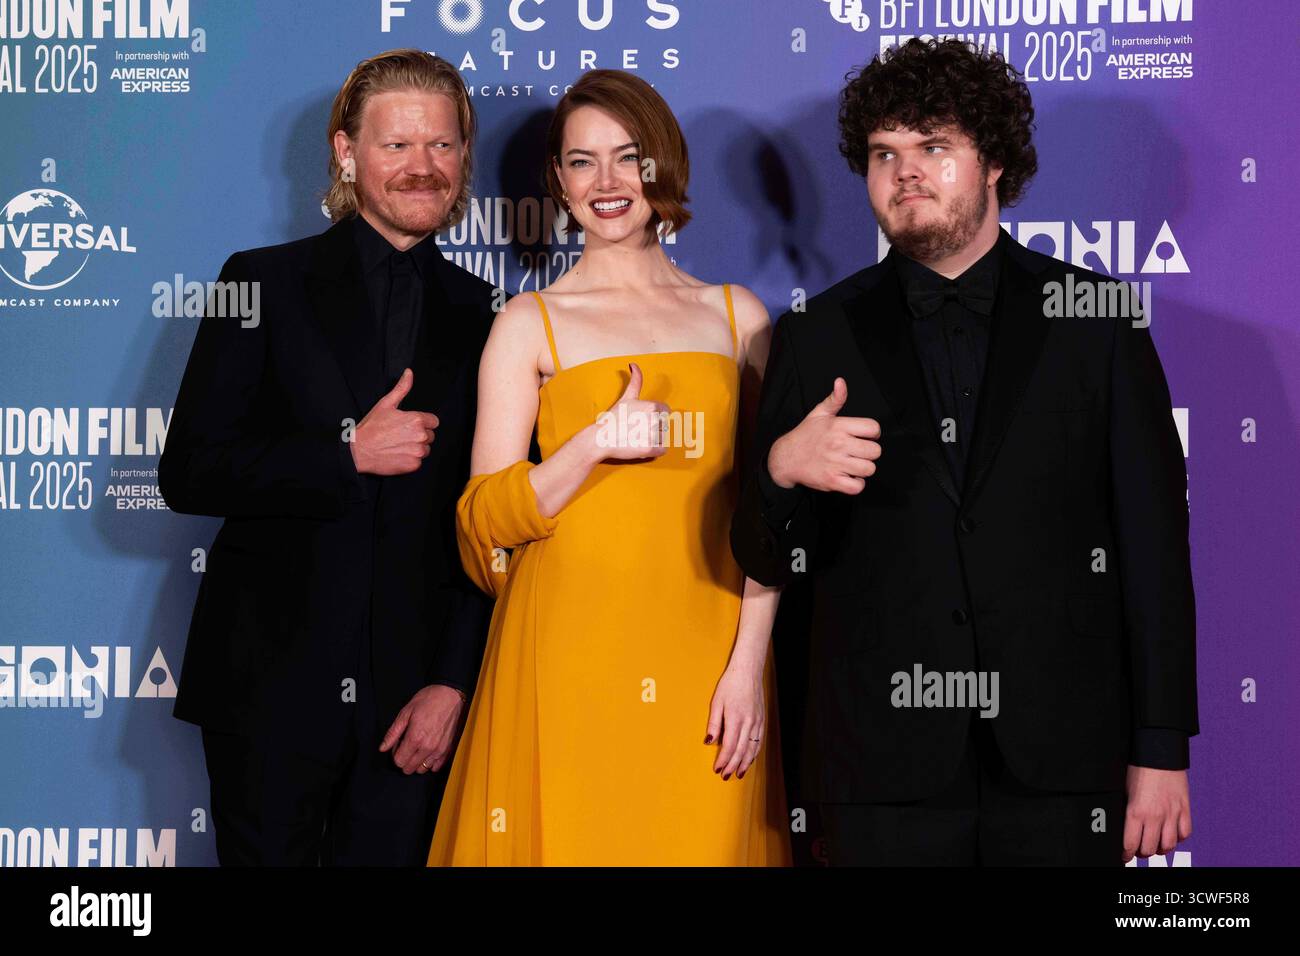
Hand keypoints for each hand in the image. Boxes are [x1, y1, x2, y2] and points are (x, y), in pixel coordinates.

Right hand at [351, 368, 440, 474]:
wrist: (358, 451)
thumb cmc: (371, 427)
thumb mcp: (385, 404)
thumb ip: (402, 388)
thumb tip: (409, 373)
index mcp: (416, 420)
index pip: (433, 422)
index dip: (423, 423)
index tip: (410, 426)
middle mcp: (420, 436)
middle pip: (430, 436)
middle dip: (419, 436)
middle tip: (401, 436)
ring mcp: (417, 451)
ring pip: (425, 449)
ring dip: (416, 448)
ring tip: (398, 445)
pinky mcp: (413, 465)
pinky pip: (419, 462)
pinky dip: (410, 460)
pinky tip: (397, 455)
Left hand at [378, 683, 465, 773]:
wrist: (450, 695)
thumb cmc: (428, 700)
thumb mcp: (405, 713)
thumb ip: (393, 733)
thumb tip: (382, 748)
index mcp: (415, 738)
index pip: (399, 761)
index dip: (395, 753)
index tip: (399, 744)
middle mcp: (427, 748)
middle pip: (409, 769)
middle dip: (404, 760)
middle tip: (407, 745)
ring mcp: (439, 750)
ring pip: (422, 770)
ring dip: (417, 762)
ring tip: (418, 747)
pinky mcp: (448, 749)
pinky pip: (436, 767)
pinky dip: (430, 762)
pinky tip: (428, 751)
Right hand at [595, 362, 670, 461]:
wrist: (599, 439)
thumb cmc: (613, 418)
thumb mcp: (626, 397)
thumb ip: (635, 380)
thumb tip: (633, 364)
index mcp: (652, 406)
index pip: (666, 411)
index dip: (655, 416)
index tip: (642, 419)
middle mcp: (655, 419)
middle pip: (664, 425)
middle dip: (653, 428)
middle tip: (636, 430)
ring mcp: (652, 435)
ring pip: (662, 438)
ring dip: (652, 440)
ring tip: (636, 438)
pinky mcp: (650, 450)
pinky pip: (662, 450)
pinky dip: (654, 451)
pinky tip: (641, 446)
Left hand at [705, 660, 764, 780]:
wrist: (748, 672)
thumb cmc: (730, 685)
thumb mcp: (716, 702)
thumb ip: (714, 723)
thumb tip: (709, 742)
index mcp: (736, 718)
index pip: (729, 746)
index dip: (723, 760)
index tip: (716, 769)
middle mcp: (749, 723)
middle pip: (741, 751)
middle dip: (733, 766)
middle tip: (726, 777)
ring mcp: (757, 722)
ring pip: (752, 749)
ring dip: (745, 763)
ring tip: (738, 774)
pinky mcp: (762, 720)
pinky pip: (759, 741)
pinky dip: (754, 753)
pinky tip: (749, 759)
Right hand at [767, 377, 880, 493]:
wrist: (785, 458)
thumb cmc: (805, 436)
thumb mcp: (818, 414)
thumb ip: (835, 399)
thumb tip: (841, 382)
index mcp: (838, 426)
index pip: (873, 428)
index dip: (872, 434)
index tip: (864, 437)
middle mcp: (838, 444)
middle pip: (875, 451)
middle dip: (869, 453)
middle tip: (857, 453)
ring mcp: (835, 463)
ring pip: (869, 469)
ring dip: (863, 469)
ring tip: (852, 465)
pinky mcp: (832, 480)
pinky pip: (858, 486)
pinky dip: (857, 484)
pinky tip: (849, 477)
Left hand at [1122, 765, 1191, 862]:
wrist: (1159, 751)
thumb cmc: (1137, 767)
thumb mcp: (1124, 790)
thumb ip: (1125, 811)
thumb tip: (1122, 827)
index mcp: (1136, 812)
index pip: (1130, 844)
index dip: (1125, 854)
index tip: (1124, 856)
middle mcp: (1155, 816)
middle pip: (1149, 849)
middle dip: (1141, 852)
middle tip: (1138, 849)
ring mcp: (1172, 814)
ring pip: (1168, 846)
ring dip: (1160, 848)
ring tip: (1154, 845)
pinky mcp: (1185, 809)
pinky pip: (1184, 833)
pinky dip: (1178, 838)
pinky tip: (1170, 834)